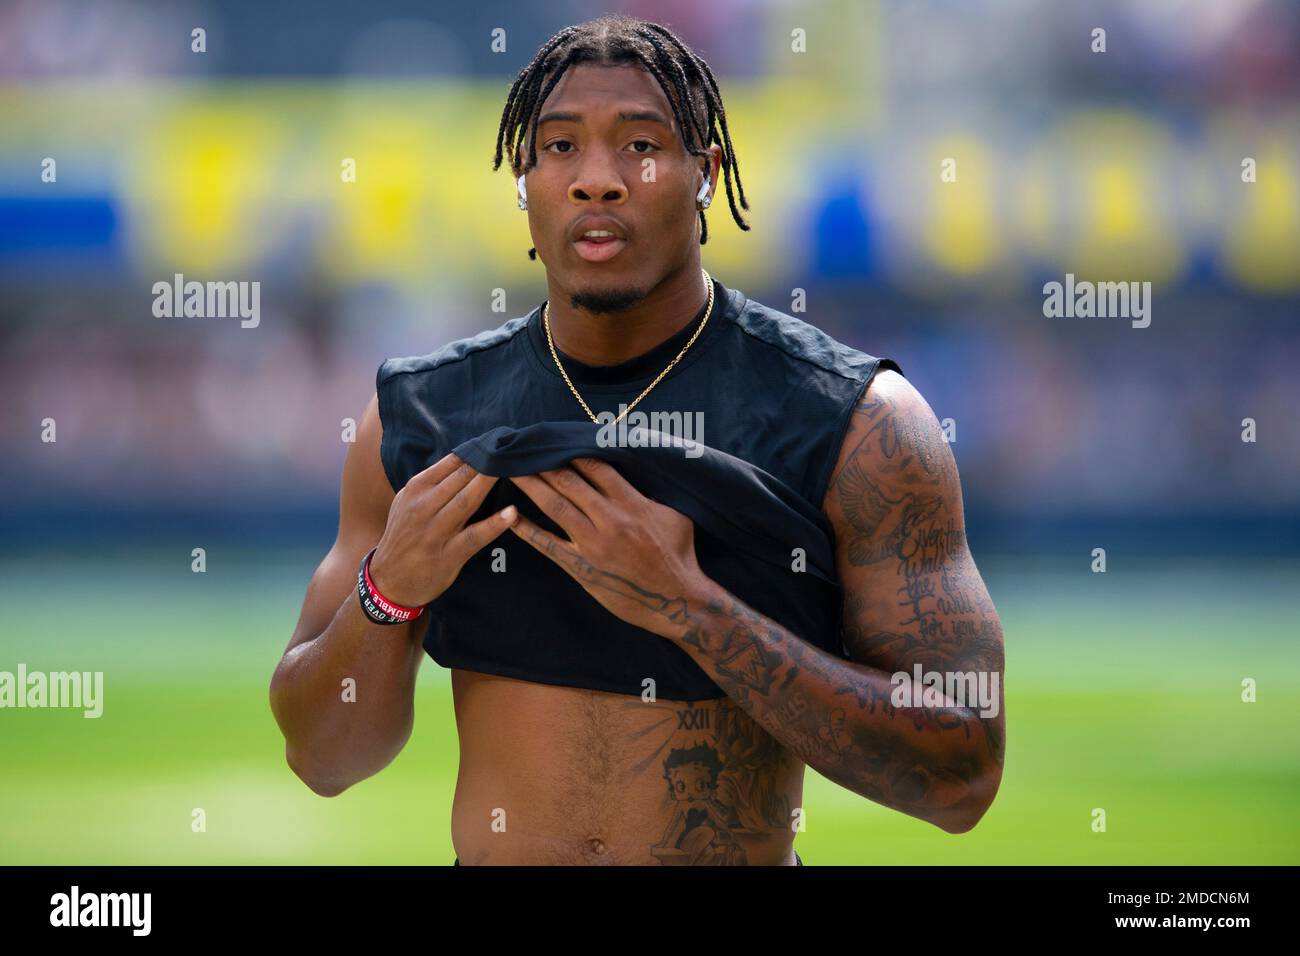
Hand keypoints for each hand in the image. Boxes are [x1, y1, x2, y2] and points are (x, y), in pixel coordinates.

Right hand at [368, 452, 517, 606]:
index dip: (478, 449)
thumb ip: (432, 482)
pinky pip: (474, 536)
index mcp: (417, 489)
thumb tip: (463, 458)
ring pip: (467, 500)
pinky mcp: (449, 554)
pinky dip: (493, 525)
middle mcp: (424, 506)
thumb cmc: (404, 535)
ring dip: (491, 483)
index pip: (452, 462)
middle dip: (488, 461)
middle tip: (512, 447)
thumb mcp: (407, 502)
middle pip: (462, 477)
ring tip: (514, 468)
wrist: (388, 579)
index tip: (499, 440)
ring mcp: (436, 531)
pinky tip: (512, 514)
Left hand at [507, 457, 709, 638]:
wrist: (677, 599)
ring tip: (512, 470)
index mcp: (632, 503)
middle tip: (523, 448)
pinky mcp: (582, 568)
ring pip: (555, 507)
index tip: (554, 440)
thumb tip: (639, 471)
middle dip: (544, 462)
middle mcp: (609, 519)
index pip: (595, 466)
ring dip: (531, 486)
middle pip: (569, 481)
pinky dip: (528, 531)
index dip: (572, 451)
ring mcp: (593, 544)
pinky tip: (510, 518)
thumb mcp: (676, 515)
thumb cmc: (680, 554)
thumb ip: (652, 493)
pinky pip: (549, 546)